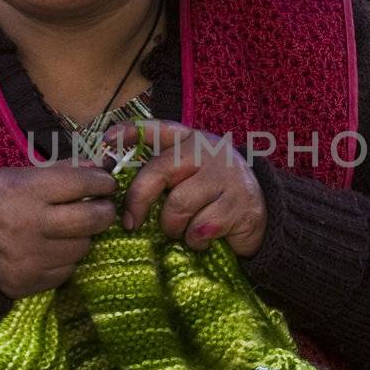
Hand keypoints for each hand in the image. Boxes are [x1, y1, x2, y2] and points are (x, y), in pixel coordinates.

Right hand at [0, 164, 117, 298]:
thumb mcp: (14, 177)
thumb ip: (57, 171)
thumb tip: (96, 167)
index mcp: (25, 191)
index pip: (80, 184)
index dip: (101, 182)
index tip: (106, 183)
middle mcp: (30, 224)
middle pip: (91, 219)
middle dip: (104, 211)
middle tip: (103, 207)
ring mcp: (32, 256)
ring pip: (82, 246)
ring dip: (83, 236)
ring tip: (72, 229)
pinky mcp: (32, 281)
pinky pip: (67, 269)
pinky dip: (67, 258)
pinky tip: (55, 248)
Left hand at [106, 120, 267, 257]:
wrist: (264, 212)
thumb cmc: (213, 194)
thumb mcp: (188, 176)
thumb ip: (159, 175)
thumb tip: (115, 191)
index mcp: (191, 140)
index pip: (156, 129)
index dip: (130, 133)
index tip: (105, 142)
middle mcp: (209, 151)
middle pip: (159, 172)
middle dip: (138, 201)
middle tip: (130, 223)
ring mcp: (226, 176)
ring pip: (178, 205)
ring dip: (173, 227)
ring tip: (181, 231)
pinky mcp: (239, 204)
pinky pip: (200, 227)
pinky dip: (195, 240)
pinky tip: (203, 238)